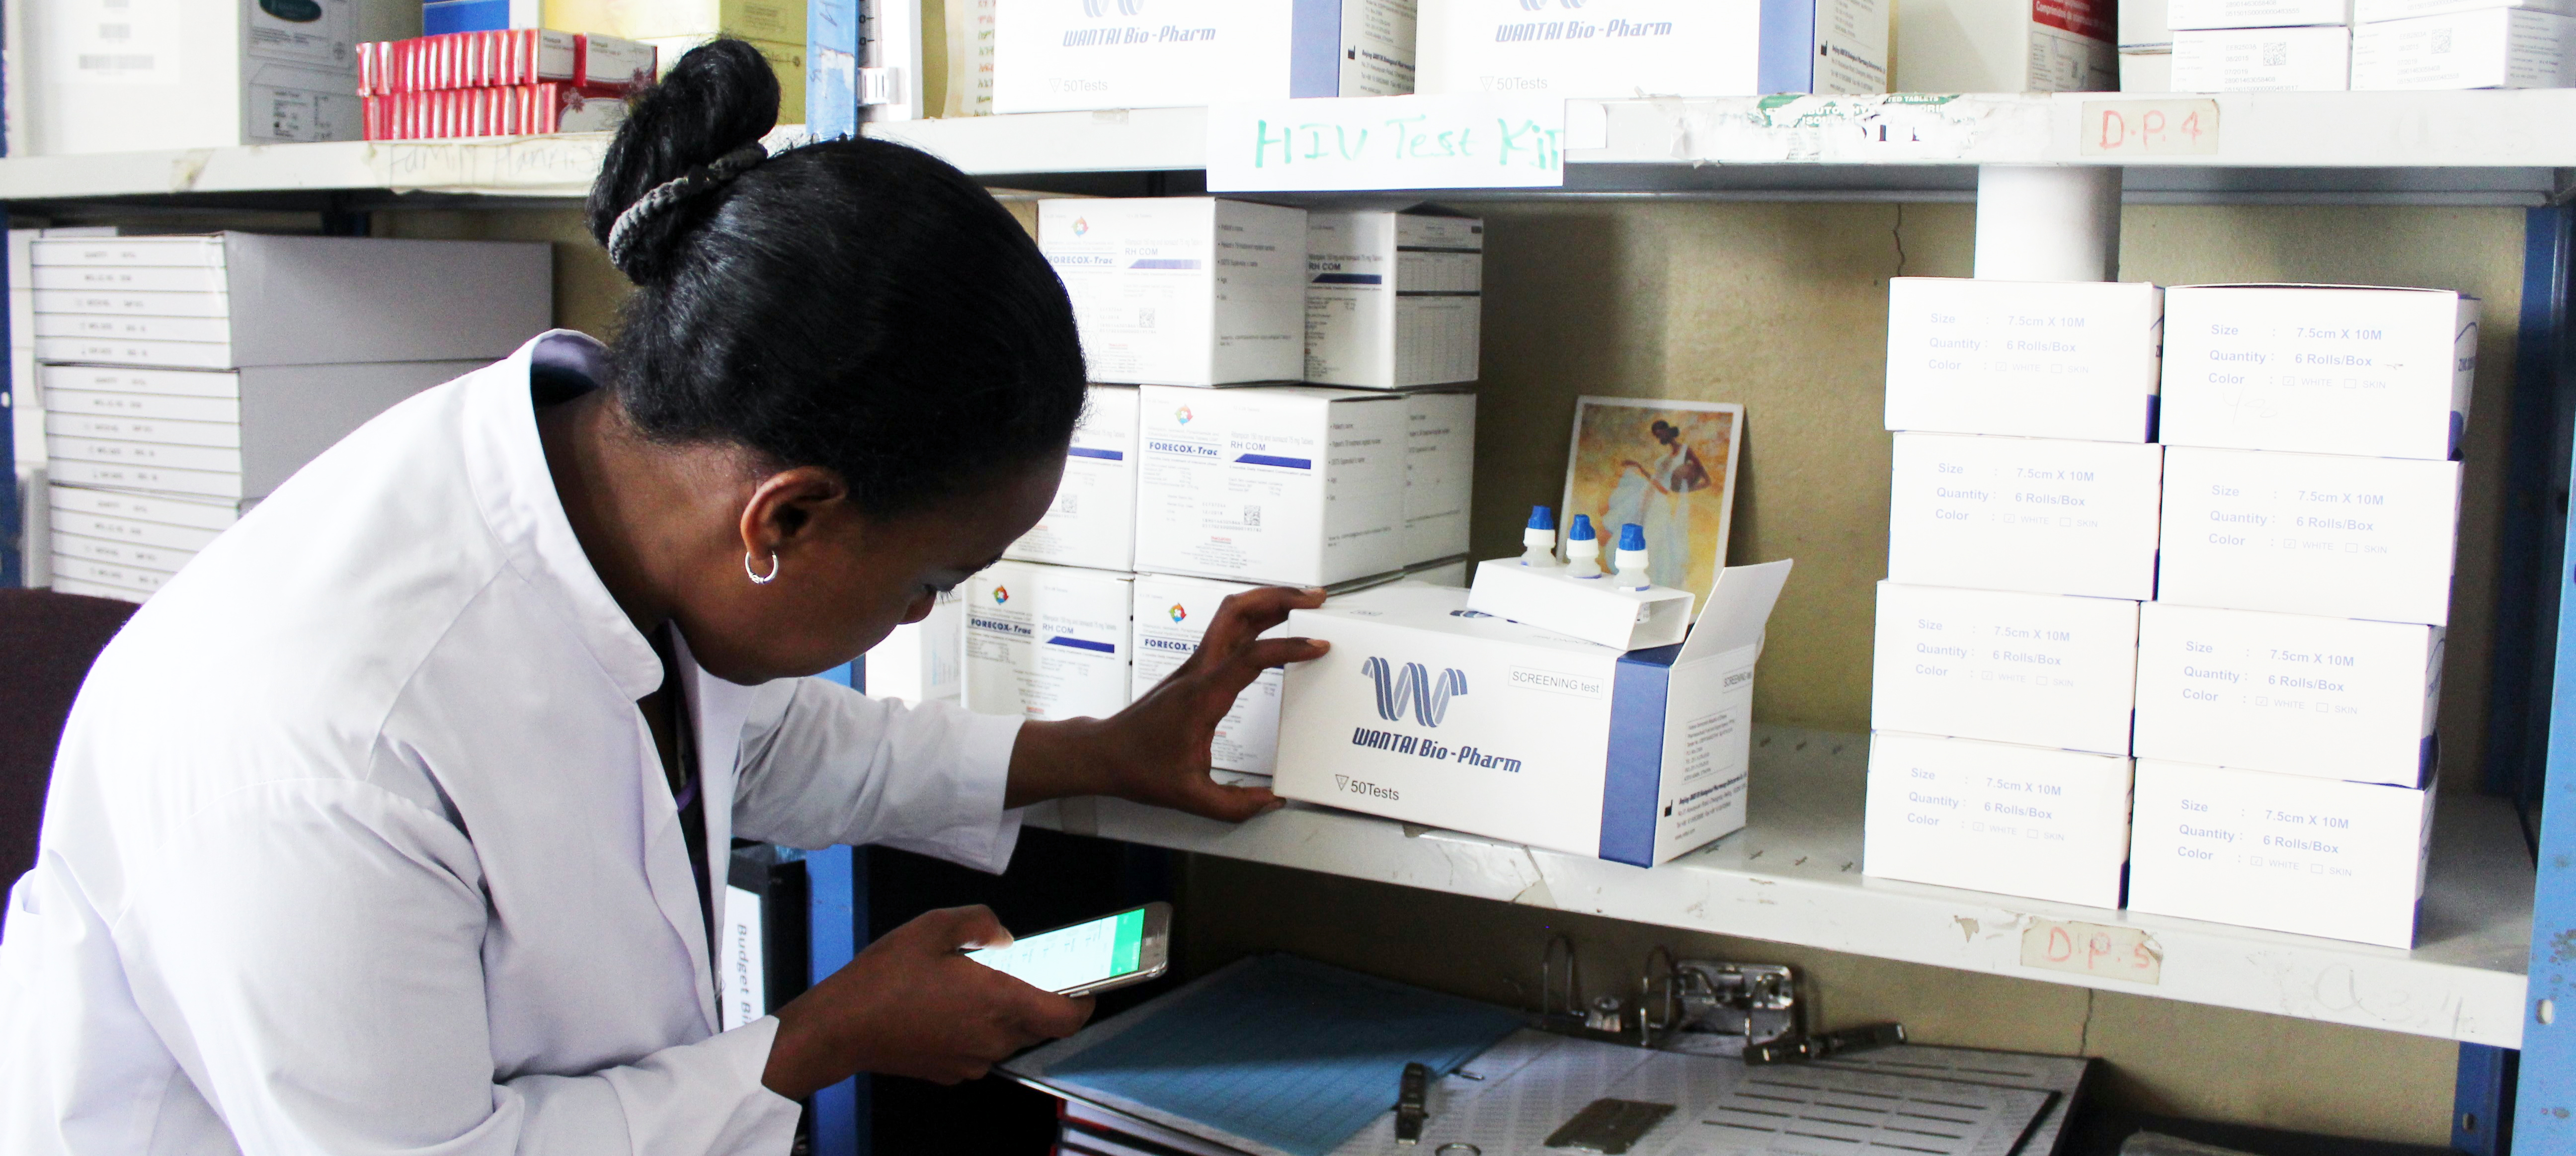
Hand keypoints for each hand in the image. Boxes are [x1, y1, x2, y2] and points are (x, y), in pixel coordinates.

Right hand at [762, 905, 1091, 1096]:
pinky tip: (948, 1005)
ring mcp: (972, 1061)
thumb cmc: (885, 977)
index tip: (1083, 983)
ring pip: (1009, 1037)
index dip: (1083, 1002)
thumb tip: (1004, 936)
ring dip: (1005, 1013)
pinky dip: (978, 1028)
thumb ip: (980, 923)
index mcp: (999, 1003)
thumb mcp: (933, 927)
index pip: (1066, 1017)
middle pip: (1039, 1025)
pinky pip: (981, 1048)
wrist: (840, 1029)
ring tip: (975, 983)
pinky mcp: (950, 1071)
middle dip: (1039, 999)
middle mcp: (993, 1039)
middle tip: (1022, 970)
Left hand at [1004, 586, 1328, 820]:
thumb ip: (1236, 804)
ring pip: (1231, 614)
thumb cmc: (1140, 767)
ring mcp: (1196, 666)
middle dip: (1280, 597)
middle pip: (1238, 612)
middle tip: (1315, 599)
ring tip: (1302, 603)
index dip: (1289, 647)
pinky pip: (1228, 631)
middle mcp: (1200, 671)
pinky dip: (1256, 620)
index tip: (1319, 646)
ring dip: (1268, 601)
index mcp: (1203, 696)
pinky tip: (1275, 629)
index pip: (1252, 656)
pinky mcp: (1195, 669)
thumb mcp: (1190, 795)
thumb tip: (1272, 800)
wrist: (1104, 753)